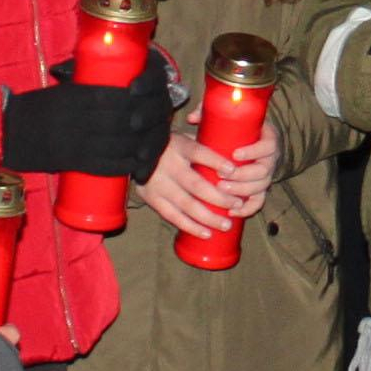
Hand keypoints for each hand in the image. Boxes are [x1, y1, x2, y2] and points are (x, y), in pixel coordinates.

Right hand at [0, 63, 173, 182]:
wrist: (12, 132)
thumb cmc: (40, 107)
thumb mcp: (63, 88)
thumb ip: (90, 85)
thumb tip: (124, 78)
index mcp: (76, 96)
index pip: (115, 95)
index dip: (136, 96)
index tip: (144, 94)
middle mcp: (79, 118)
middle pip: (123, 120)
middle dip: (143, 122)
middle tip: (151, 121)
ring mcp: (78, 141)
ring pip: (120, 144)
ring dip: (141, 146)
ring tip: (149, 145)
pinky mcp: (76, 161)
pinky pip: (107, 165)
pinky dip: (126, 166)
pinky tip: (138, 165)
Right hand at [144, 121, 279, 240]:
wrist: (133, 149)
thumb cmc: (169, 144)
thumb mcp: (184, 137)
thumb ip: (204, 146)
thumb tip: (233, 158)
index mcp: (179, 147)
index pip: (199, 153)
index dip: (216, 162)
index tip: (233, 170)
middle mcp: (168, 166)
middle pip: (196, 184)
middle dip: (219, 197)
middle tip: (237, 204)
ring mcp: (159, 184)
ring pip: (186, 205)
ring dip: (208, 217)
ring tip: (226, 225)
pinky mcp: (151, 198)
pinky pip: (172, 216)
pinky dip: (190, 226)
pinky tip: (206, 233)